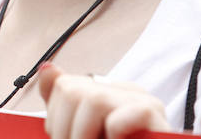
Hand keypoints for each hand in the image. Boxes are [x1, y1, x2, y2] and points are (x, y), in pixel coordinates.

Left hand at [39, 62, 170, 138]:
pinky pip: (117, 120)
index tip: (63, 138)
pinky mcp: (154, 116)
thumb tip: (46, 68)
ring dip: (81, 135)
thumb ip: (62, 106)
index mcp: (108, 92)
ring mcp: (143, 101)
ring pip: (93, 100)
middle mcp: (125, 91)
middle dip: (63, 129)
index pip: (65, 85)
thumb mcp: (81, 129)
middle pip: (73, 90)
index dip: (55, 118)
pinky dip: (110, 137)